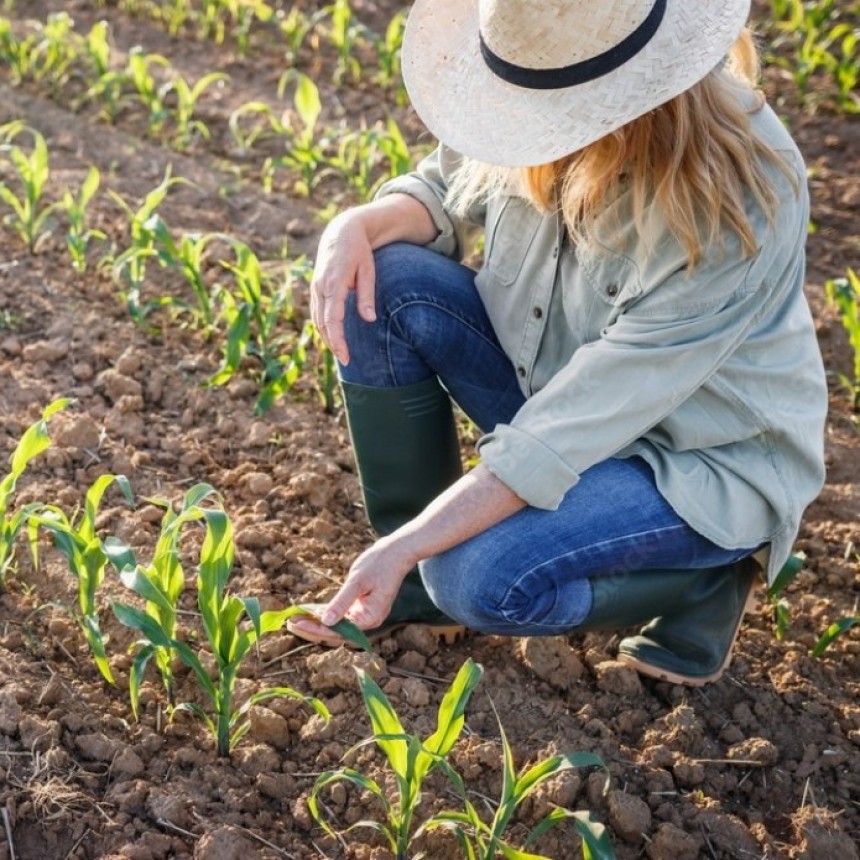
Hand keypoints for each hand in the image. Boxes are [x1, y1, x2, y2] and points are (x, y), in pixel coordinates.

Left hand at [290, 536, 415, 639]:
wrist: (396, 552)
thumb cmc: (380, 564)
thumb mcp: (357, 582)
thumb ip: (342, 603)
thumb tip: (325, 622)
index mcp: (370, 618)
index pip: (338, 631)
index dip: (315, 629)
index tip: (296, 623)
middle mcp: (368, 621)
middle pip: (336, 632)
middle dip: (312, 628)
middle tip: (289, 624)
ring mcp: (365, 615)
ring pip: (337, 625)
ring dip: (317, 622)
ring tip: (295, 618)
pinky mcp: (362, 607)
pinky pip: (341, 615)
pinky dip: (326, 613)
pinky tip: (310, 611)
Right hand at [310, 210, 376, 365]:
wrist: (341, 232)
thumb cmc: (358, 251)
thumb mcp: (368, 270)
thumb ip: (366, 295)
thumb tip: (369, 319)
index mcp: (333, 283)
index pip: (332, 319)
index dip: (337, 340)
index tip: (346, 356)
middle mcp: (320, 287)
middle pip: (322, 323)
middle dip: (333, 344)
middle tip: (347, 361)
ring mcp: (315, 288)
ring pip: (317, 320)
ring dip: (327, 337)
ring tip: (341, 353)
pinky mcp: (315, 289)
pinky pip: (316, 313)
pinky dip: (323, 327)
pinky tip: (333, 337)